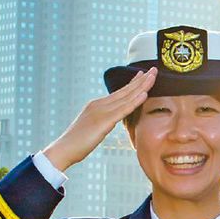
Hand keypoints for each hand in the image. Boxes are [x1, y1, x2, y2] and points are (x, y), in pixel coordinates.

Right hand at [43, 68, 157, 170]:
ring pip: (126, 97)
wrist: (65, 149)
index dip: (132, 83)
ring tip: (153, 76)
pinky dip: (134, 101)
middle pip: (125, 90)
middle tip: (154, 69)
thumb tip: (108, 122)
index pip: (119, 93)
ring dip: (142, 86)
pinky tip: (144, 94)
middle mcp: (100, 104)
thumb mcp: (93, 129)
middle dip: (141, 80)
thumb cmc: (77, 143)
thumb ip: (102, 122)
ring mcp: (101, 111)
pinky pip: (123, 110)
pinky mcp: (104, 121)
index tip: (143, 74)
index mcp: (97, 105)